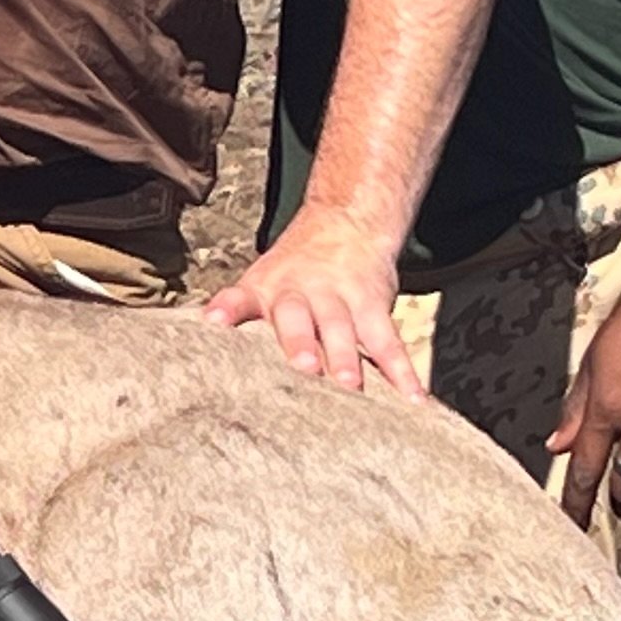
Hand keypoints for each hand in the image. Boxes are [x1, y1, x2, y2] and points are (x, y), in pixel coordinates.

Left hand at [202, 213, 417, 392]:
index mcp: (264, 291)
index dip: (227, 309)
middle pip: (297, 317)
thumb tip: (207, 356)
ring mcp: (338, 298)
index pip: (240, 299)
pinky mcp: (373, 305)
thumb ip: (241, 319)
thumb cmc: (292, 274)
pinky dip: (402, 371)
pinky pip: (388, 340)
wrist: (346, 222)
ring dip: (347, 356)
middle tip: (302, 367)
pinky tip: (413, 398)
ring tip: (351, 386)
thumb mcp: (261, 285)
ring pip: (342, 328)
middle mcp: (299, 293)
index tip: (214, 322)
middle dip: (299, 342)